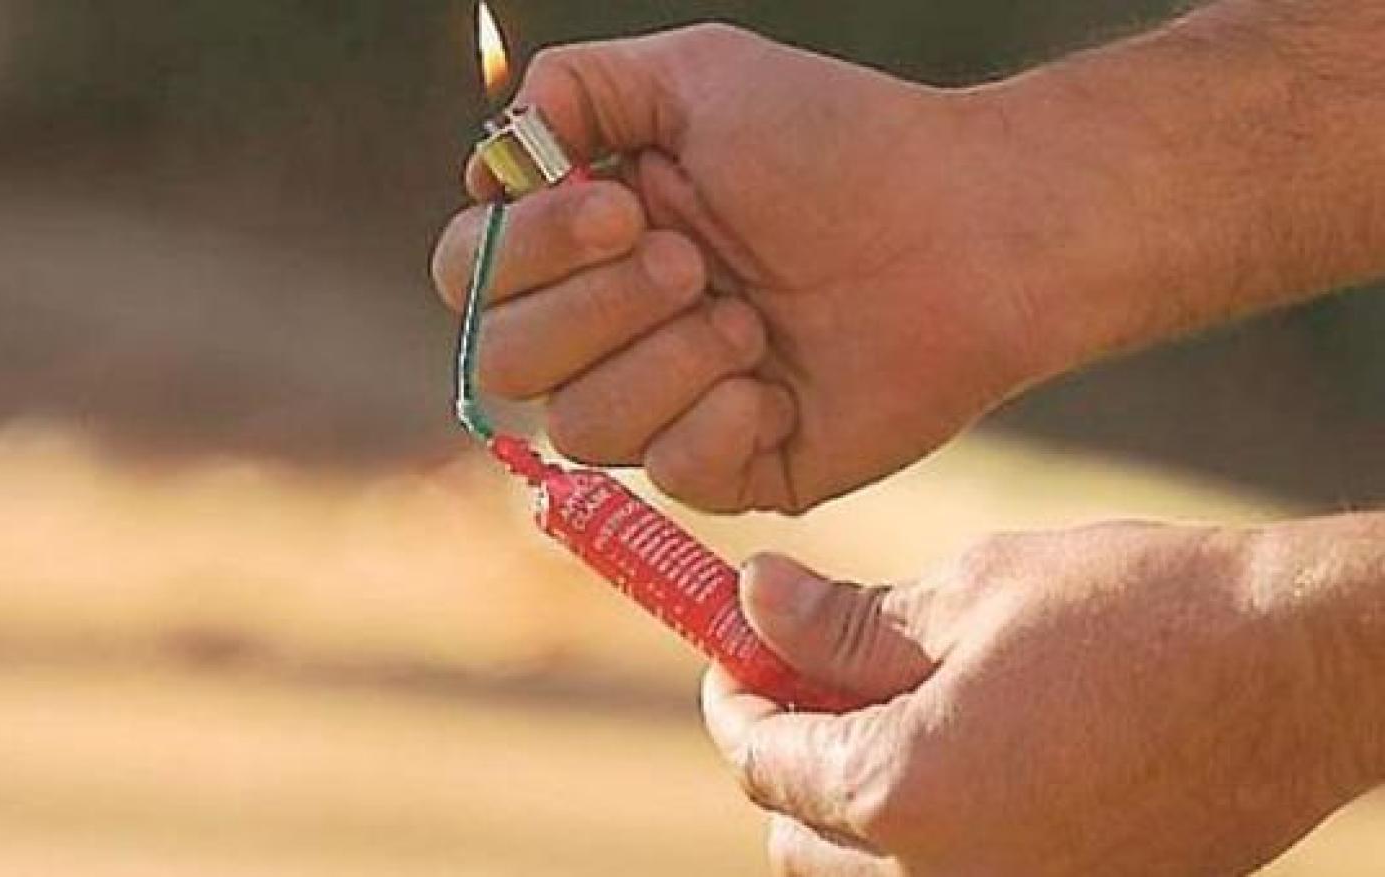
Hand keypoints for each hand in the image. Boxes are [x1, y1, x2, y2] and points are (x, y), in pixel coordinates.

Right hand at [432, 25, 1063, 513]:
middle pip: (504, 364)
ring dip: (668, 362)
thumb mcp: (697, 75)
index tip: (621, 206)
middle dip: (596, 310)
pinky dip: (721, 421)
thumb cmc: (838, 142)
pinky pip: (670, 475)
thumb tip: (493, 162)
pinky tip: (783, 384)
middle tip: (696, 259)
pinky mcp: (732, 467)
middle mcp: (611, 328)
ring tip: (754, 319)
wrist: (967, 227)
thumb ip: (575, 91)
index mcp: (588, 240)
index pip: (471, 275)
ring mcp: (668, 403)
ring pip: (581, 428)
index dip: (521, 254)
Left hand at [702, 521, 1384, 874]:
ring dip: (846, 806)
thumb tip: (751, 600)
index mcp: (903, 795)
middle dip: (784, 757)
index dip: (735, 697)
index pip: (760, 763)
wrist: (1297, 670)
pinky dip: (921, 835)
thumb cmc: (1137, 615)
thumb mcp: (969, 597)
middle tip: (806, 676)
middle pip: (797, 840)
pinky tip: (954, 752)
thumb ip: (841, 623)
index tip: (737, 651)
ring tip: (885, 709)